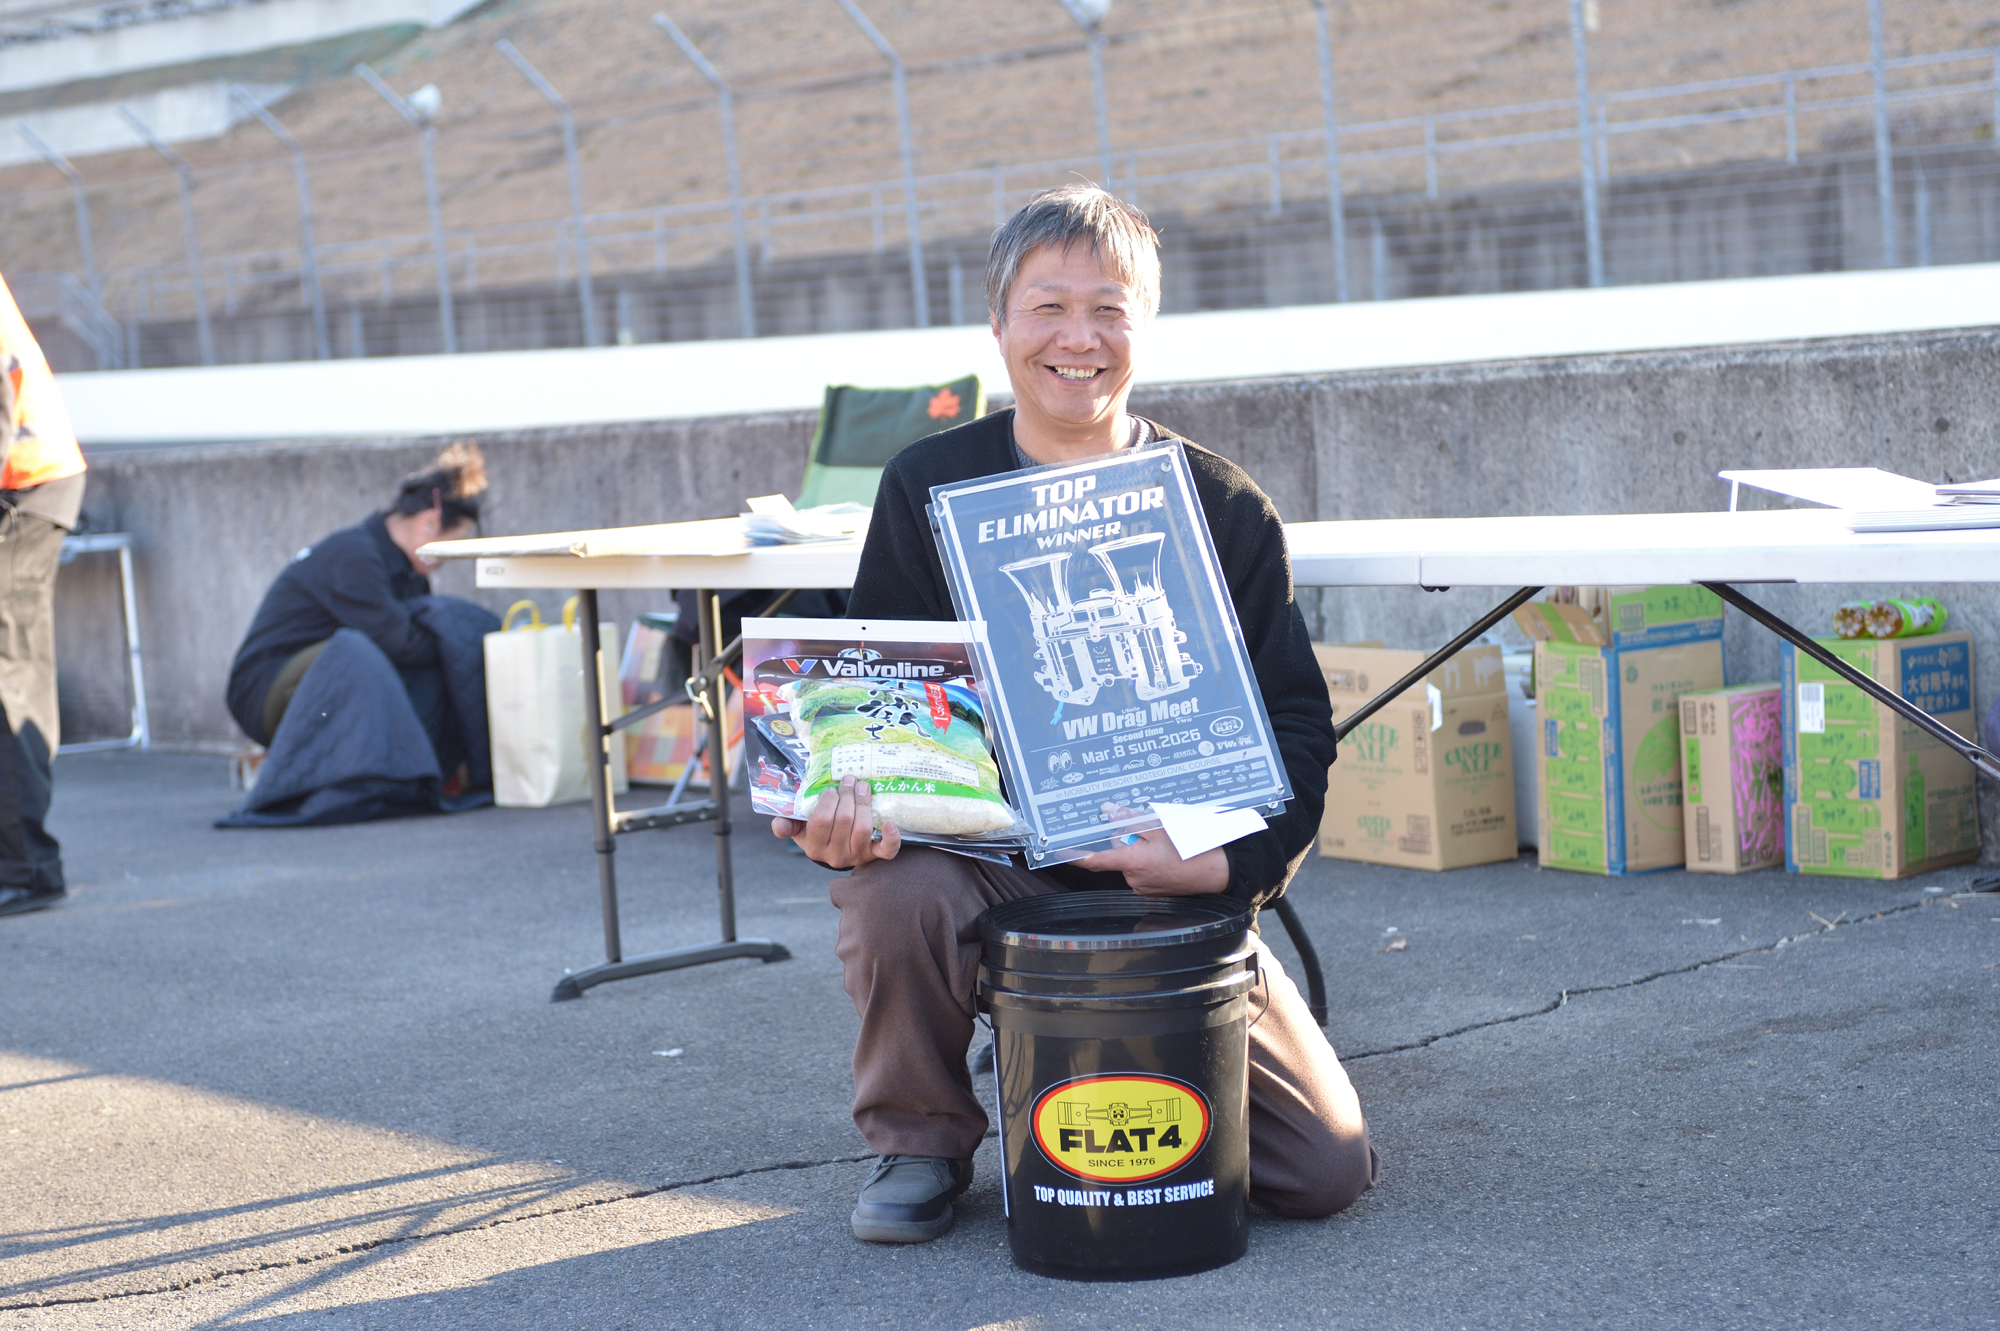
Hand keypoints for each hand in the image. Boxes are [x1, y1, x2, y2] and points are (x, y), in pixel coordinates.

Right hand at [771, 776, 901, 869]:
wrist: (838, 852)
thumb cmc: (819, 834)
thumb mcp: (799, 829)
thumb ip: (787, 824)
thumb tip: (779, 825)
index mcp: (815, 847)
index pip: (821, 821)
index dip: (828, 801)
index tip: (831, 789)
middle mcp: (835, 855)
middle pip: (844, 821)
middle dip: (848, 795)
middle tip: (850, 779)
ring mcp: (857, 856)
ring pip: (862, 828)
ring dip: (864, 803)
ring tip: (864, 787)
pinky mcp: (875, 855)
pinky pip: (887, 850)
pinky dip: (891, 836)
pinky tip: (890, 822)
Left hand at [1076, 803, 1229, 895]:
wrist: (1218, 871)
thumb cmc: (1192, 849)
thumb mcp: (1160, 827)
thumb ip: (1130, 820)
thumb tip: (1108, 812)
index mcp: (1133, 862)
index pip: (1095, 861)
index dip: (1075, 857)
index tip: (1058, 853)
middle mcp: (1135, 879)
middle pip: (1118, 853)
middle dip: (1127, 838)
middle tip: (1148, 830)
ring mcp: (1145, 887)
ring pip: (1131, 861)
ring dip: (1140, 849)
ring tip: (1165, 843)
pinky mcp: (1154, 890)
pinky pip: (1143, 870)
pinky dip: (1150, 860)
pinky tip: (1168, 854)